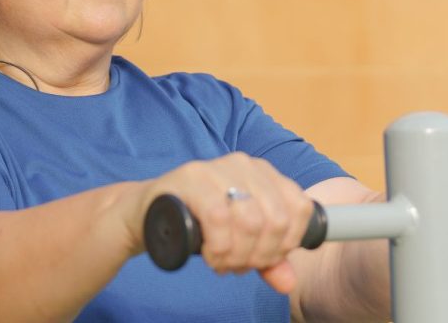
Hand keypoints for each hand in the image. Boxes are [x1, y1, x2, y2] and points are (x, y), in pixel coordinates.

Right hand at [136, 152, 314, 292]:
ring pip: (250, 219)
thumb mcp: (239, 241)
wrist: (147, 213)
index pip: (299, 209)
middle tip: (239, 265)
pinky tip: (209, 255)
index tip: (265, 259)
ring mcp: (217, 168)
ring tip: (222, 261)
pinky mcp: (191, 178)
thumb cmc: (198, 223)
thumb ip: (267, 259)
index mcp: (265, 174)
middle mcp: (245, 165)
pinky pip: (218, 217)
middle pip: (276, 219)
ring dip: (237, 254)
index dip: (286, 243)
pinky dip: (218, 247)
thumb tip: (288, 282)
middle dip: (260, 254)